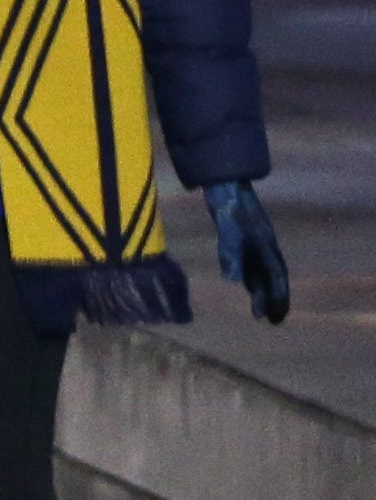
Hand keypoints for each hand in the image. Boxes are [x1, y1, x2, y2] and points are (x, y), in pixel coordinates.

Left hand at [205, 181, 291, 325]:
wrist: (223, 177)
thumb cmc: (226, 201)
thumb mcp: (226, 224)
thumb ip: (229, 251)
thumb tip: (230, 279)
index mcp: (264, 243)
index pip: (275, 276)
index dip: (276, 297)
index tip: (273, 318)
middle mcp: (263, 244)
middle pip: (272, 277)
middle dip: (274, 299)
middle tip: (271, 321)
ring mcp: (254, 239)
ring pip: (262, 271)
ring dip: (263, 291)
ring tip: (261, 313)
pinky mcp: (243, 235)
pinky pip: (251, 261)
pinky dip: (251, 277)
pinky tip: (244, 285)